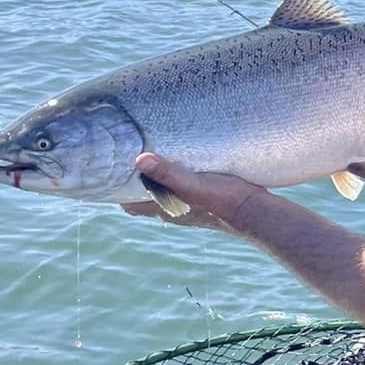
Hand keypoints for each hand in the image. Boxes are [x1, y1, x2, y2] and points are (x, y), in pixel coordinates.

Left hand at [119, 153, 263, 232]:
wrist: (253, 211)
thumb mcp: (193, 184)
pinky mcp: (201, 198)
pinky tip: (180, 160)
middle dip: (134, 181)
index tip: (111, 171)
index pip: (129, 204)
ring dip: (154, 177)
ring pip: (161, 191)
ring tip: (151, 153)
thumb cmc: (223, 200)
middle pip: (142, 196)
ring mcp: (186, 205)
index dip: (117, 191)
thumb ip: (168, 173)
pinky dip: (173, 176)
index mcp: (164, 208)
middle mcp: (171, 209)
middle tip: (128, 156)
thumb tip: (140, 159)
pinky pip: (179, 186)